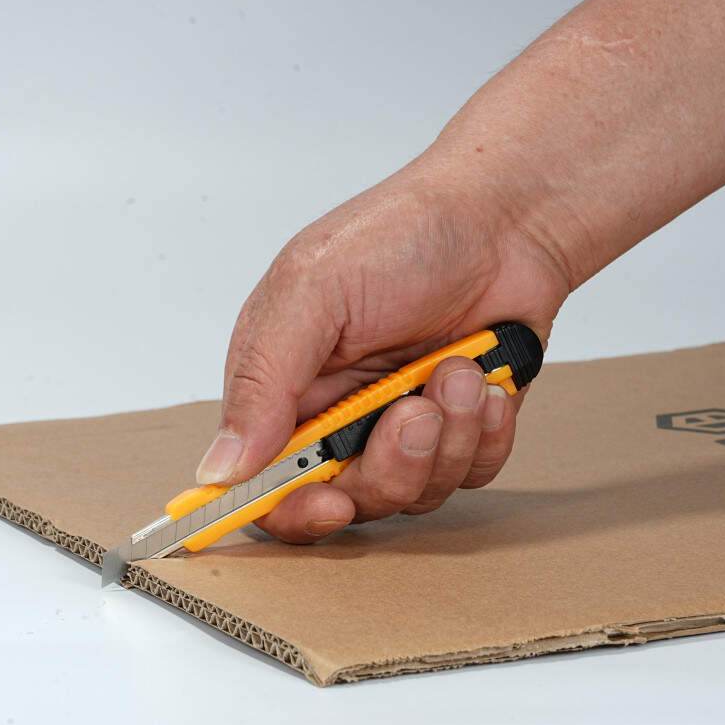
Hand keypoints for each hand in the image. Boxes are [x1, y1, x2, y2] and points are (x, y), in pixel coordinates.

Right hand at [194, 152, 569, 542]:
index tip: (327, 504)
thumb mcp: (311, 292)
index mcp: (283, 384)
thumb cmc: (402, 233)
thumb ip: (263, 382)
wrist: (506, 215)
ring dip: (446, 438)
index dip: (288, 509)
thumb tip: (218, 467)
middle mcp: (336, 413)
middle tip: (414, 413)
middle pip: (344, 500)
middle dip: (389, 467)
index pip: (260, 482)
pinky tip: (485, 382)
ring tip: (456, 371)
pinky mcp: (459, 429)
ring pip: (413, 493)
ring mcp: (400, 424)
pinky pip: (469, 474)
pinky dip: (485, 434)